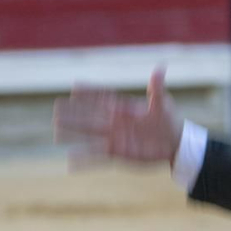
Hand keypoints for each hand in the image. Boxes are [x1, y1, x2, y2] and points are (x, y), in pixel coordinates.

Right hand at [53, 67, 182, 167]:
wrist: (174, 142)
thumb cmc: (168, 119)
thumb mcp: (163, 103)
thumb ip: (157, 88)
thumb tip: (160, 69)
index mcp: (123, 108)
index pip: (102, 98)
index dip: (89, 93)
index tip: (75, 87)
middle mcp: (115, 122)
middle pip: (90, 117)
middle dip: (74, 114)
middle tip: (56, 110)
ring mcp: (115, 138)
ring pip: (90, 136)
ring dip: (74, 135)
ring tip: (57, 133)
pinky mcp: (118, 153)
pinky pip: (99, 157)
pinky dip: (85, 159)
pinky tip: (71, 161)